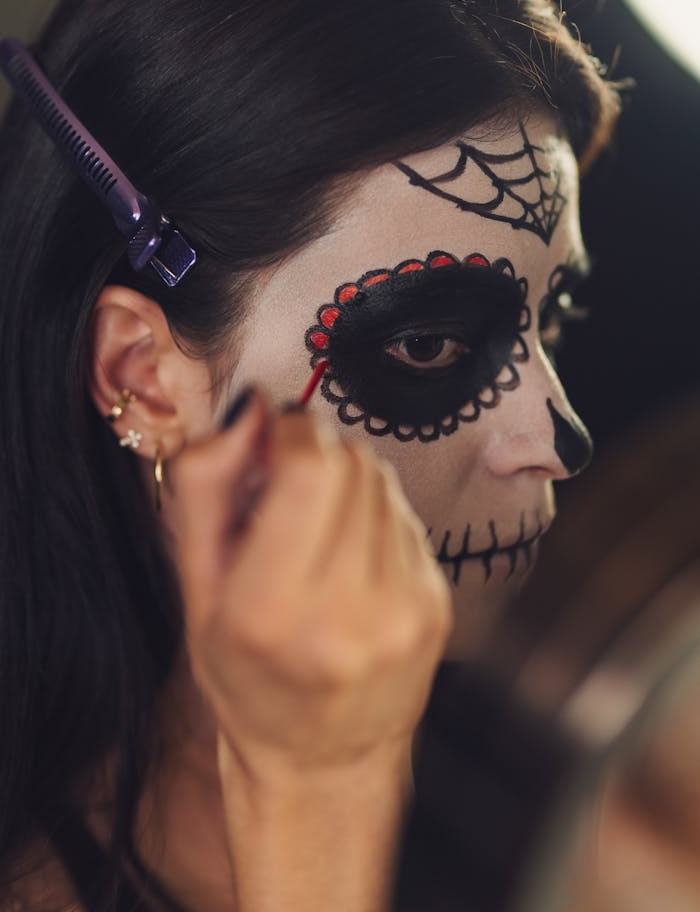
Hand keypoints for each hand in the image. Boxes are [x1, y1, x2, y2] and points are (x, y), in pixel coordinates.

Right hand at [172, 390, 452, 779]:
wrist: (323, 761)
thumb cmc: (248, 677)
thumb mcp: (196, 589)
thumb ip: (206, 487)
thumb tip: (249, 409)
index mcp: (270, 610)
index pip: (310, 467)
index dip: (291, 430)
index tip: (272, 436)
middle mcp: (345, 612)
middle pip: (349, 463)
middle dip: (315, 453)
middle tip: (287, 489)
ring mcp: (402, 609)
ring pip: (380, 480)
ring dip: (346, 482)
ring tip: (318, 533)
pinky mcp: (435, 604)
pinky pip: (404, 514)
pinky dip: (374, 515)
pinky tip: (351, 558)